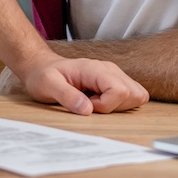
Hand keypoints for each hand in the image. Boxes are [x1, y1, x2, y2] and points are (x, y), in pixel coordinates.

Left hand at [12, 53, 148, 114]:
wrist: (41, 67)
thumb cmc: (43, 75)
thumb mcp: (47, 85)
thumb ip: (66, 96)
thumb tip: (87, 110)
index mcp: (95, 69)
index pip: (120, 91)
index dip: (105, 106)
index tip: (86, 105)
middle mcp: (110, 69)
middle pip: (133, 94)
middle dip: (114, 107)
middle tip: (91, 103)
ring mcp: (114, 74)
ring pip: (136, 96)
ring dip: (118, 107)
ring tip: (93, 101)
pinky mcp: (115, 81)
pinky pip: (131, 96)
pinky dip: (119, 105)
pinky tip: (98, 101)